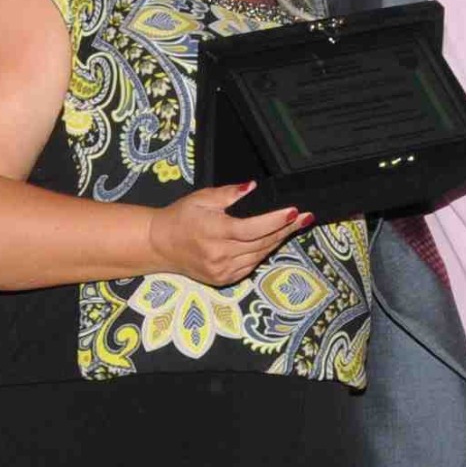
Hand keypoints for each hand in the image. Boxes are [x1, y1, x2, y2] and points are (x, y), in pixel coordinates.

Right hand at [146, 185, 309, 285]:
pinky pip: (251, 265)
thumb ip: (229, 194)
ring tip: (294, 226)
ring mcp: (223, 270)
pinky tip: (273, 240)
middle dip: (286, 229)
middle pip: (262, 242)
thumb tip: (252, 187)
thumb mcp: (202, 198)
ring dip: (278, 240)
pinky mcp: (224, 279)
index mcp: (214, 231)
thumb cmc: (180, 218)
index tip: (294, 212)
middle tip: (305, 217)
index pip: (252, 228)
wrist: (160, 245)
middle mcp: (220, 254)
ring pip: (260, 255)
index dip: (276, 221)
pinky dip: (263, 252)